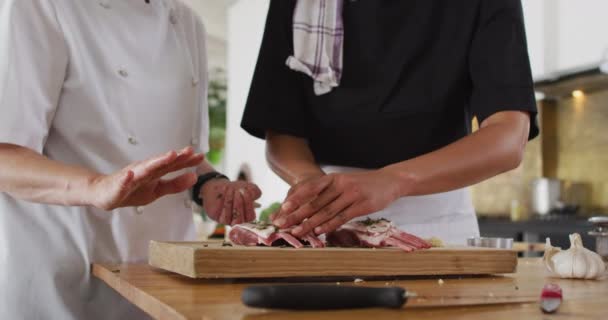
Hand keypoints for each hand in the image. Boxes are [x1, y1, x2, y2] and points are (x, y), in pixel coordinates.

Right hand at [87, 147, 204, 210]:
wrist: (105, 194)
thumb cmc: (133, 190)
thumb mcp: (158, 189)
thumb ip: (175, 184)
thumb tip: (195, 177)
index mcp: (154, 172)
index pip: (172, 164)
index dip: (187, 160)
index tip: (201, 156)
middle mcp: (144, 170)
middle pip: (161, 162)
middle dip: (174, 157)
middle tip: (188, 151)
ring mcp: (131, 177)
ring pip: (144, 168)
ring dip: (156, 162)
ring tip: (169, 155)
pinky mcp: (117, 185)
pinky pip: (122, 182)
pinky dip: (126, 178)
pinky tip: (131, 174)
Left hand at [201, 179, 261, 224]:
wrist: (223, 188)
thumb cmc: (239, 189)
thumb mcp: (249, 188)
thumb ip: (254, 191)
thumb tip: (252, 194)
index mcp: (248, 217)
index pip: (250, 216)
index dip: (248, 204)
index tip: (247, 191)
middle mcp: (238, 222)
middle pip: (239, 219)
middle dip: (239, 204)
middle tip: (238, 191)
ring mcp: (226, 221)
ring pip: (228, 216)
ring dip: (230, 201)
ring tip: (231, 188)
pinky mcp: (216, 216)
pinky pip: (219, 211)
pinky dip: (222, 199)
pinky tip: (224, 188)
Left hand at [273, 169, 401, 236]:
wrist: (389, 181)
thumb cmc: (362, 184)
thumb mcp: (343, 182)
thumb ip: (326, 192)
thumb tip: (306, 208)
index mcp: (333, 178)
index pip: (310, 188)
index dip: (296, 198)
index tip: (283, 208)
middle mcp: (340, 184)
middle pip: (315, 202)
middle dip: (297, 214)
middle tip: (283, 224)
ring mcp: (352, 195)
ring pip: (326, 211)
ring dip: (310, 223)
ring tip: (297, 232)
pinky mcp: (362, 205)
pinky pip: (342, 217)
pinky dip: (329, 225)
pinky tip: (319, 231)